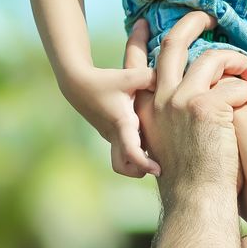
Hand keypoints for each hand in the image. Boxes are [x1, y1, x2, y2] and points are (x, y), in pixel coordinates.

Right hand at [68, 49, 158, 178]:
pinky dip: (134, 149)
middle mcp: (114, 134)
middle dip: (139, 171)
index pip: (131, 152)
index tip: (158, 169)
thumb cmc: (104, 80)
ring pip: (122, 159)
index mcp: (121, 123)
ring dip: (136, 162)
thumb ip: (151, 78)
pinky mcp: (110, 133)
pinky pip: (122, 148)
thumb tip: (170, 85)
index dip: (145, 164)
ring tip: (154, 152)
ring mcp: (110, 136)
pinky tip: (148, 137)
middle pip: (122, 167)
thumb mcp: (129, 76)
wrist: (77, 83)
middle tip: (157, 167)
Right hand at [125, 12, 246, 194]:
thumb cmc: (192, 181)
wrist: (197, 204)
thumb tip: (202, 97)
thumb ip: (175, 119)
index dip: (141, 39)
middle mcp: (159, 99)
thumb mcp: (171, 145)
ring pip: (213, 59)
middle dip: (191, 23)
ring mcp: (180, 101)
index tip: (148, 23)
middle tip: (208, 17)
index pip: (137, 62)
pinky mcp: (206, 107)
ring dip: (240, 63)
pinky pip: (239, 86)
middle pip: (173, 43)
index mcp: (146, 108)